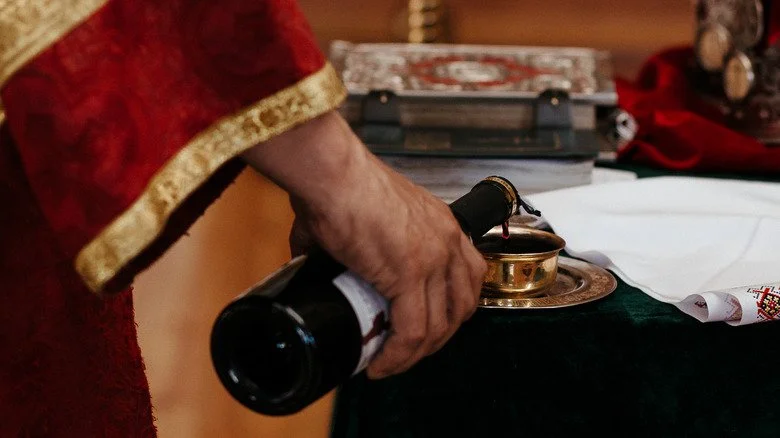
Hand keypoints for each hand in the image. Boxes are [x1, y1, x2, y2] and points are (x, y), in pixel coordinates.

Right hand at [242, 111, 486, 378]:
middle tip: (410, 350)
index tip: (430, 325)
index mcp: (439, 223)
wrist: (331, 173)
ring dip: (416, 354)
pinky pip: (412, 331)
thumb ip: (341, 239)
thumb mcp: (358, 212)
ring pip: (439, 326)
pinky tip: (380, 365)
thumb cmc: (338, 182)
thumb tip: (309, 258)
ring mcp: (433, 259)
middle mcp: (446, 240)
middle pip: (462, 304)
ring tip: (390, 364)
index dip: (452, 307)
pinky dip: (397, 356)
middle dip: (439, 336)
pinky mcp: (410, 274)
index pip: (468, 275)